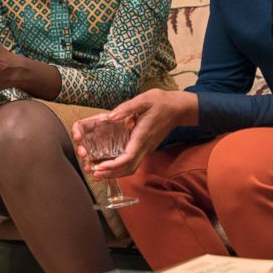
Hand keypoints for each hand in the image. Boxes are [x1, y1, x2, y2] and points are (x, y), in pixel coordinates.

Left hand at [73, 89, 197, 178]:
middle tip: (94, 173)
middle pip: (129, 168)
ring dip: (115, 172)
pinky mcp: (146, 148)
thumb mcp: (143, 99)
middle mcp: (145, 146)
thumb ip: (126, 108)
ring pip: (131, 167)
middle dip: (111, 173)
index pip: (128, 158)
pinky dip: (121, 167)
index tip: (100, 167)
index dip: (114, 165)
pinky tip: (110, 164)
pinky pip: (134, 162)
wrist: (177, 108)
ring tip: (99, 172)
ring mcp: (147, 149)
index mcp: (142, 136)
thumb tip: (111, 117)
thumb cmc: (160, 102)